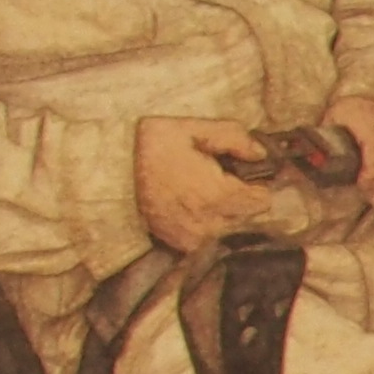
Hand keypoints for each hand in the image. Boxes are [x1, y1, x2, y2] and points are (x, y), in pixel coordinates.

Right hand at [133, 118, 280, 250]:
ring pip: (231, 229)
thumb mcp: (191, 129)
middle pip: (249, 216)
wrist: (111, 169)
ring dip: (225, 214)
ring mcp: (196, 238)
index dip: (256, 185)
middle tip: (217, 180)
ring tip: (202, 193)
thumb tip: (261, 154)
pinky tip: (191, 207)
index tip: (243, 176)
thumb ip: (233, 138)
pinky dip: (207, 225)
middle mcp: (210, 222)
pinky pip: (210, 239)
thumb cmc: (151, 145)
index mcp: (217, 194)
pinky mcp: (182, 245)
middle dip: (241, 199)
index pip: (263, 201)